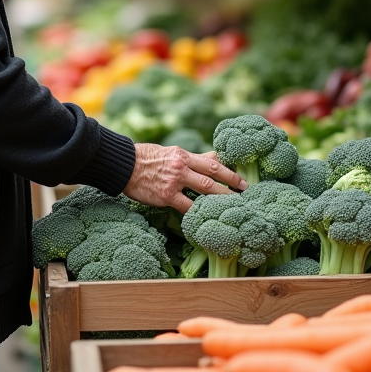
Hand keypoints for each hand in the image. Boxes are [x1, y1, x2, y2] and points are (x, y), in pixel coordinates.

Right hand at [123, 143, 246, 213]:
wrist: (123, 165)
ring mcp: (175, 181)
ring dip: (221, 198)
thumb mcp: (171, 152)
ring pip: (205, 190)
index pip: (212, 161)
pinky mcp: (166, 196)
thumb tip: (214, 157)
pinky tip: (208, 219)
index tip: (242, 177)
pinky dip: (198, 213)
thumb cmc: (146, 158)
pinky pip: (187, 207)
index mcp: (184, 155)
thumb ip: (192, 158)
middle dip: (232, 182)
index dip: (230, 169)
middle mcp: (182, 166)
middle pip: (214, 174)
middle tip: (246, 190)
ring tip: (234, 205)